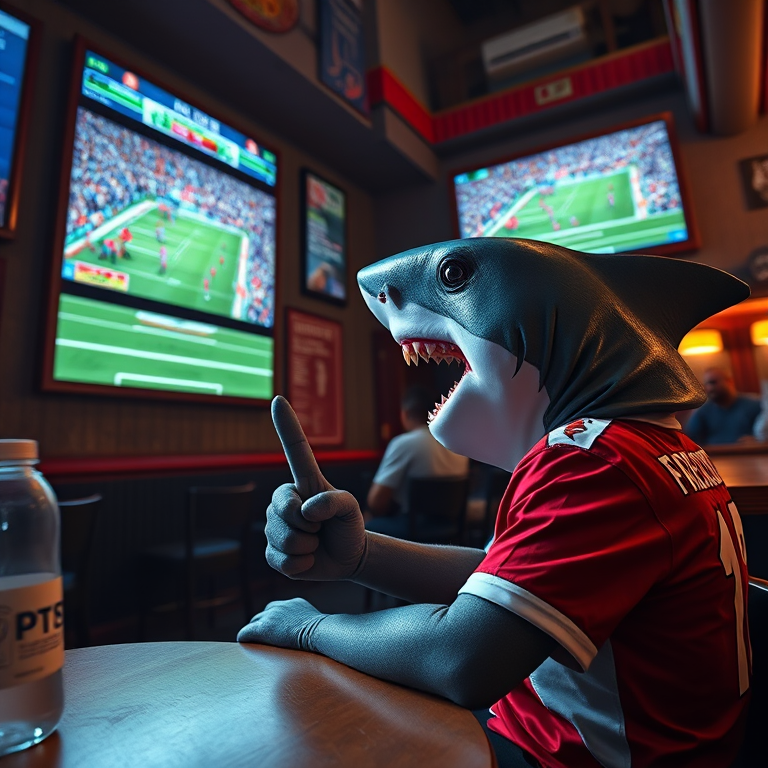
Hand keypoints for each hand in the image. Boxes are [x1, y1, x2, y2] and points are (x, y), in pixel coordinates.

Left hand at [237, 598, 325, 650]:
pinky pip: (245, 633)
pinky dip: (244, 638)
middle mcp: (281, 606)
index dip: (276, 620)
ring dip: (254, 631)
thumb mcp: (319, 624)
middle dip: (262, 624)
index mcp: (295, 603)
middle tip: (264, 639)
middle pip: (264, 613)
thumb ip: (312, 624)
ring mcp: (271, 616)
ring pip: (254, 621)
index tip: (278, 631)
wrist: (320, 633)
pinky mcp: (263, 629)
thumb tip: (320, 635)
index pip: (278, 609)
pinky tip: (245, 645)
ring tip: (254, 642)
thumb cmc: (326, 634)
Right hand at [265, 396, 366, 580]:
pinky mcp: (272, 552)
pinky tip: (308, 559)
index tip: (279, 399)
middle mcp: (284, 500)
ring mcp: (274, 525)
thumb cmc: (348, 526)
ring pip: (284, 539)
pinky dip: (301, 565)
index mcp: (303, 482)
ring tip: (316, 542)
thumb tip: (308, 508)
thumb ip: (335, 502)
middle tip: (321, 529)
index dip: (287, 425)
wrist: (348, 556)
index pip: (295, 449)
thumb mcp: (352, 508)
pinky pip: (281, 560)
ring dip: (307, 547)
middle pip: (285, 512)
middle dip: (309, 527)